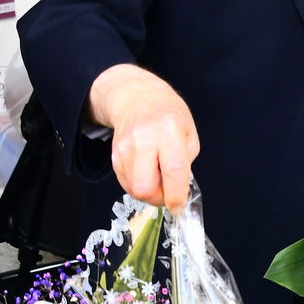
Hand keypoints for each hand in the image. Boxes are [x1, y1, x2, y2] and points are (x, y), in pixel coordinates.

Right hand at [89, 64, 199, 212]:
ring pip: (133, 188)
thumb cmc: (169, 116)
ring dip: (148, 192)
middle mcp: (144, 139)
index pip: (173, 171)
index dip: (176, 195)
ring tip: (157, 178)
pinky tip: (146, 172)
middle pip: (145, 187)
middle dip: (158, 198)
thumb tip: (176, 192)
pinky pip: (125, 182)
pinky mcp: (115, 154)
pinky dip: (137, 185)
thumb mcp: (189, 134)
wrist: (138, 98)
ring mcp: (125, 147)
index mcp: (169, 131)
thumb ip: (184, 164)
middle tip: (167, 191)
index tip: (179, 206)